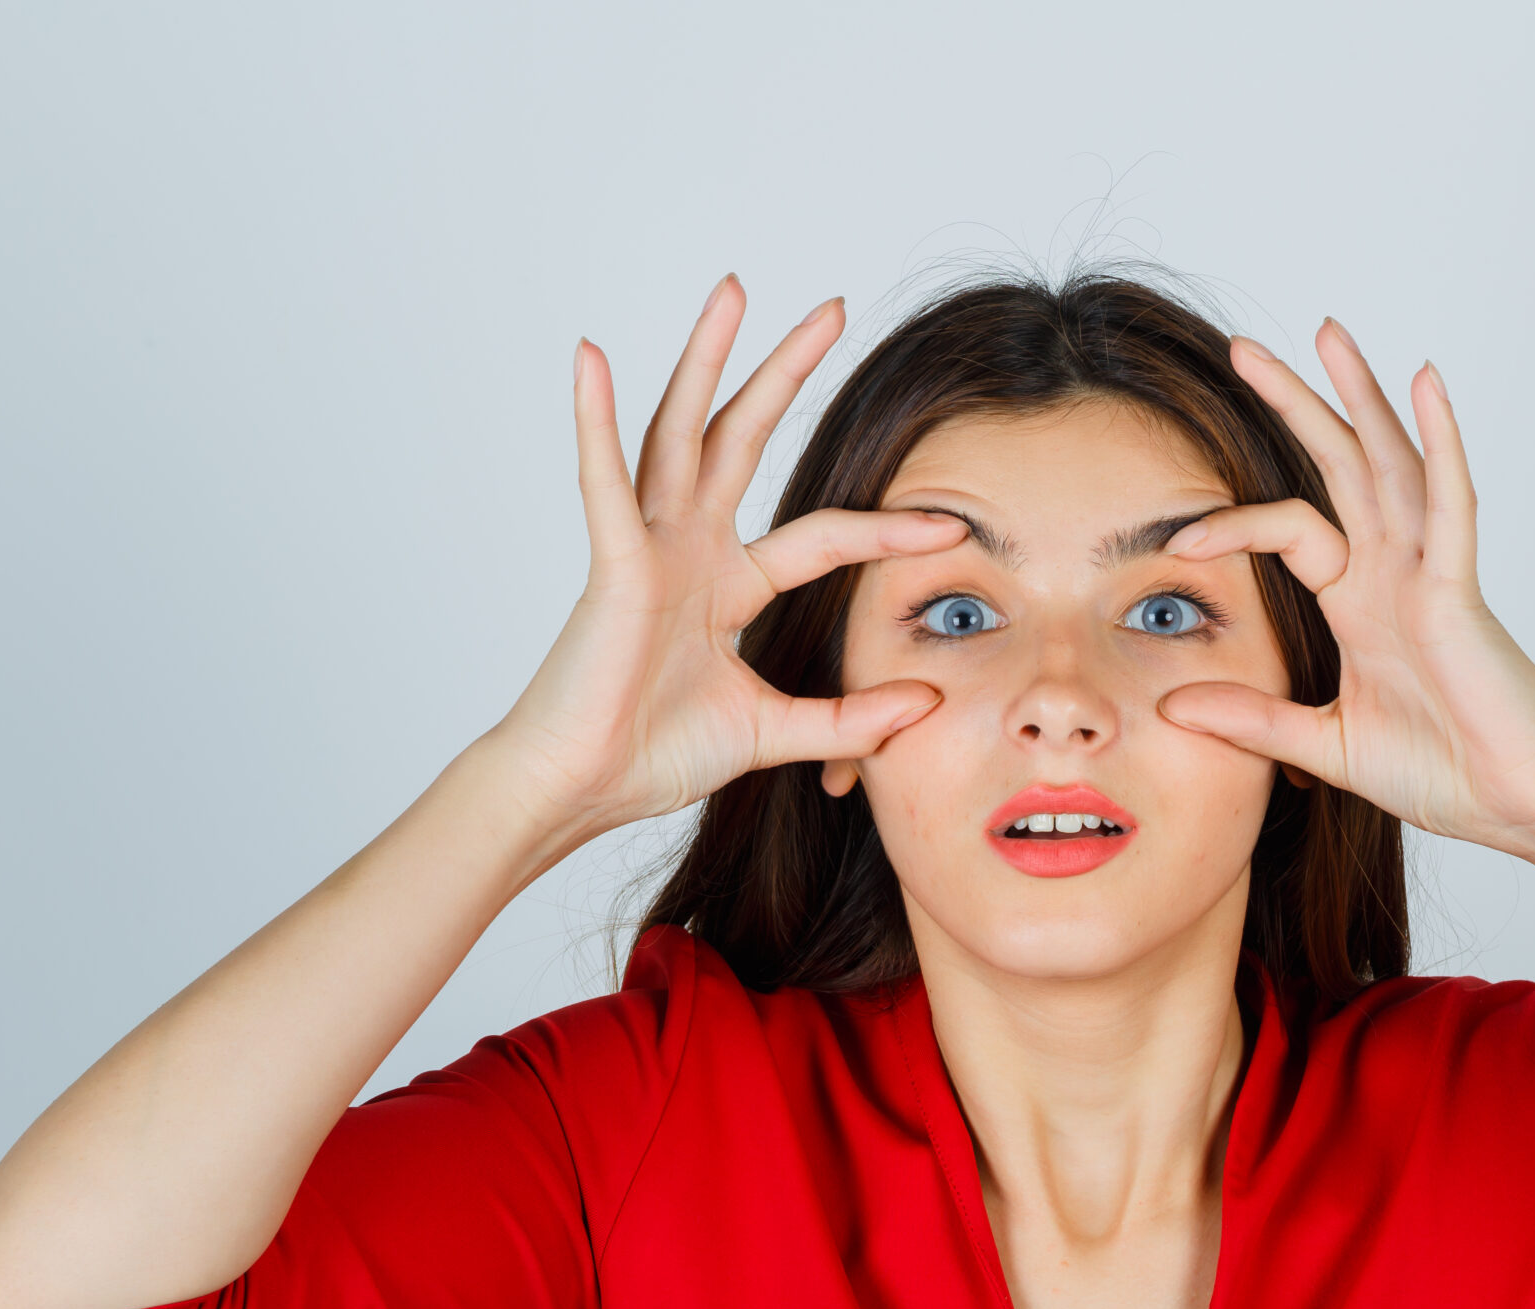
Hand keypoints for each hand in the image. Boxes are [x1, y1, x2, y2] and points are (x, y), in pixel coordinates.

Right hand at [490, 277, 968, 844]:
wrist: (582, 791)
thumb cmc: (654, 756)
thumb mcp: (775, 732)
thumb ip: (847, 721)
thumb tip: (926, 702)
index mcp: (726, 584)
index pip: (823, 538)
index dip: (887, 532)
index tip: (952, 524)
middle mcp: (689, 549)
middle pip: (745, 440)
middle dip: (787, 373)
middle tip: (833, 308)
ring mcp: (648, 547)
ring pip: (681, 432)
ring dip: (705, 360)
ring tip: (734, 292)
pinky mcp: (611, 563)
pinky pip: (604, 482)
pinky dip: (594, 421)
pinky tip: (589, 357)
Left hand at [1157, 321, 1534, 864]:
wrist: (1519, 806)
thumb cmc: (1446, 774)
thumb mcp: (1323, 747)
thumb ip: (1252, 720)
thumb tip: (1171, 708)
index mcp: (1360, 605)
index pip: (1288, 531)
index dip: (1232, 525)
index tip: (1177, 540)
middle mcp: (1394, 574)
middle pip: (1339, 466)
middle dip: (1295, 404)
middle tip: (1242, 348)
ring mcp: (1431, 574)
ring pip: (1391, 462)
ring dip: (1360, 395)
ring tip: (1327, 332)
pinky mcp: (1462, 590)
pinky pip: (1450, 501)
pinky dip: (1440, 439)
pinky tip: (1423, 381)